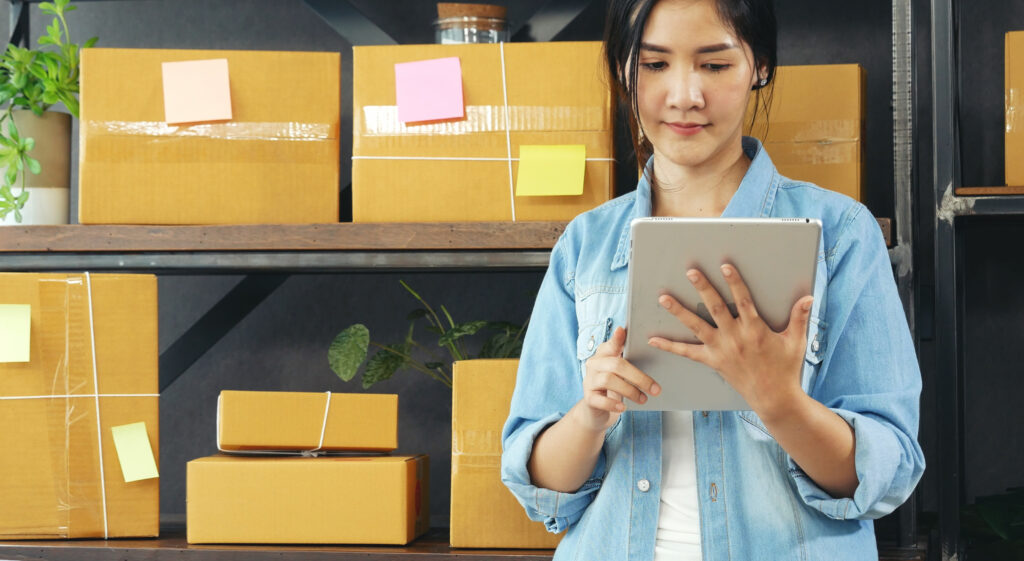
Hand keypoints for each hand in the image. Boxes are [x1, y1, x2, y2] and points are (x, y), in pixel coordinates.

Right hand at [574, 327, 660, 432]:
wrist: (597, 410)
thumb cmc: (615, 387)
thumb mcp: (623, 374)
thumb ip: (631, 363)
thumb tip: (652, 355)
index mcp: (604, 355)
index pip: (610, 344)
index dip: (616, 338)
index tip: (622, 330)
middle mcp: (594, 364)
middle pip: (616, 364)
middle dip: (638, 377)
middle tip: (655, 389)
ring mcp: (589, 380)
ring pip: (608, 380)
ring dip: (629, 391)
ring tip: (643, 399)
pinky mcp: (588, 397)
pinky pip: (599, 399)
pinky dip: (613, 403)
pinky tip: (623, 408)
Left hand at [647, 264, 812, 417]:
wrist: (774, 398)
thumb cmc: (786, 369)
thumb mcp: (795, 342)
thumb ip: (799, 318)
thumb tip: (808, 297)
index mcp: (756, 330)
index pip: (743, 300)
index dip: (734, 282)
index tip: (725, 265)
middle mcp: (735, 338)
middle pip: (716, 308)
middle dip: (703, 288)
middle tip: (691, 272)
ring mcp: (721, 350)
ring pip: (697, 327)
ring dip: (679, 312)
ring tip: (663, 298)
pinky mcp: (713, 362)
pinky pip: (687, 353)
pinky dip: (670, 346)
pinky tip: (654, 339)